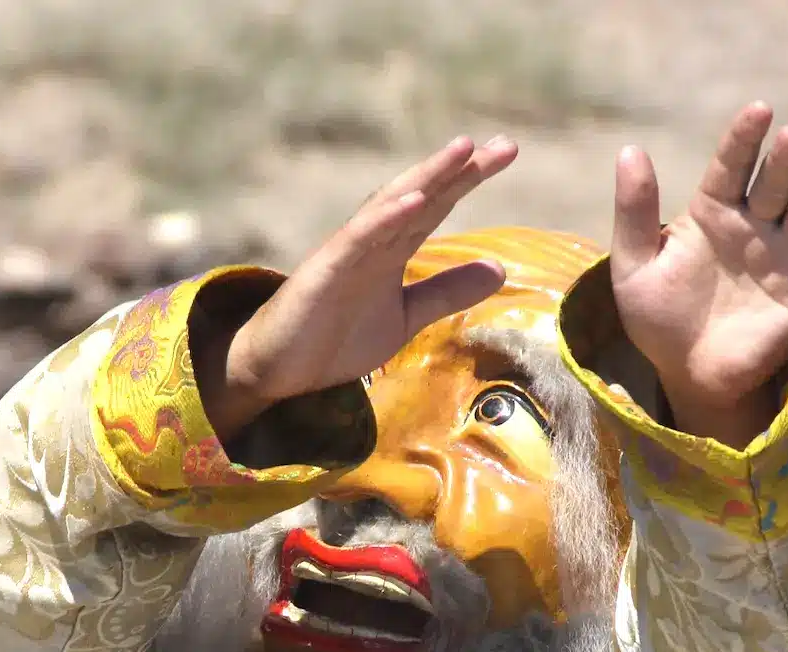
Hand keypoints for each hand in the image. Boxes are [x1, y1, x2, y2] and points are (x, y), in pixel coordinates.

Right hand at [195, 136, 517, 439]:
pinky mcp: (326, 270)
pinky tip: (414, 200)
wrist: (280, 369)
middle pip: (422, 195)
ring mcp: (348, 251)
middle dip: (461, 169)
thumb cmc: (335, 338)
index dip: (469, 179)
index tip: (507, 152)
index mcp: (392, 250)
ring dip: (427, 177)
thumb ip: (447, 292)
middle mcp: (373, 240)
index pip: (437, 206)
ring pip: (392, 206)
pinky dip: (385, 218)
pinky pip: (358, 239)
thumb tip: (500, 268)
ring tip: (463, 151)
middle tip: (505, 146)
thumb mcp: (406, 317)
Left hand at [611, 103, 787, 445]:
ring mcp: (782, 254)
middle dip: (783, 160)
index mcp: (713, 213)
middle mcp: (753, 225)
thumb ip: (634, 213)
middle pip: (775, 182)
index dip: (745, 138)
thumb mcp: (634, 269)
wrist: (691, 376)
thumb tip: (631, 149)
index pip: (732, 165)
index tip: (759, 111)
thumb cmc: (658, 322)